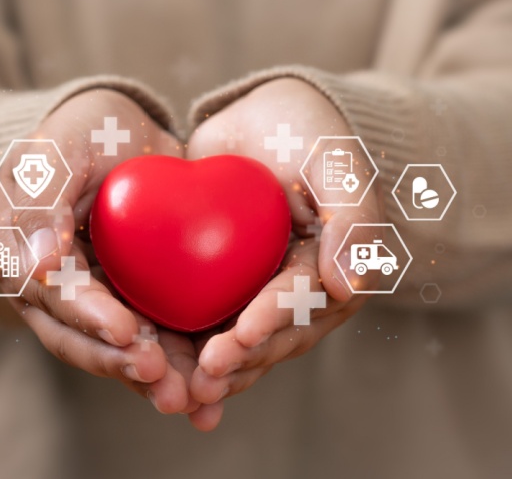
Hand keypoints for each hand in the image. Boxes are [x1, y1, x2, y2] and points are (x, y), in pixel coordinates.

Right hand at [0, 89, 199, 414]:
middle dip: (125, 363)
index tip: (125, 331)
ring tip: (194, 400)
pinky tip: (212, 394)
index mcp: (27, 260)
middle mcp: (57, 294)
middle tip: (166, 381)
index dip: (88, 317)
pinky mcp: (137, 307)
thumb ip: (41, 199)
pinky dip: (182, 366)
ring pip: (123, 351)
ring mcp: (99, 305)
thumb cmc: (85, 132)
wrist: (124, 136)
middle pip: (86, 340)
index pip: (55, 296)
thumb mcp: (57, 148)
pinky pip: (157, 342)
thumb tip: (37, 267)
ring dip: (157, 379)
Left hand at [185, 78, 384, 429]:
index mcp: (333, 270)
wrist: (259, 117)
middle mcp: (298, 292)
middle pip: (271, 337)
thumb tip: (347, 286)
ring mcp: (259, 294)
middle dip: (239, 360)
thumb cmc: (305, 130)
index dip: (274, 320)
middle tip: (204, 379)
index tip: (242, 335)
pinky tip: (159, 372)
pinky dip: (185, 351)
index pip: (305, 301)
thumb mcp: (335, 160)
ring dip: (214, 372)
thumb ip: (352, 217)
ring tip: (182, 393)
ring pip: (239, 343)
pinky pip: (206, 325)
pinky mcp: (222, 289)